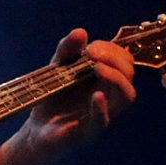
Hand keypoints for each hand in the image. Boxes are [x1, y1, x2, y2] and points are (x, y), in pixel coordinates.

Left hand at [25, 28, 136, 150]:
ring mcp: (102, 115)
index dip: (113, 49)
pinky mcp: (87, 133)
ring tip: (98, 68)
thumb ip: (67, 50)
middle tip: (92, 54)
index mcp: (106, 80)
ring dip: (115, 78)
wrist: (36, 129)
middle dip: (115, 59)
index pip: (125, 61)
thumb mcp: (57, 67)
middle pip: (130, 74)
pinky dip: (102, 108)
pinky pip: (102, 122)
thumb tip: (81, 31)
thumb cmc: (53, 98)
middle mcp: (110, 96)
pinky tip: (96, 95)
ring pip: (126, 96)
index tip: (91, 46)